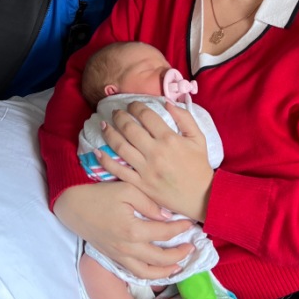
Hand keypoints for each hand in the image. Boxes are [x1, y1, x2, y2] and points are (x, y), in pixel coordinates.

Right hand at [54, 182, 194, 280]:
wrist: (73, 206)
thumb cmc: (100, 195)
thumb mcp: (127, 190)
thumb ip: (149, 204)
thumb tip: (166, 217)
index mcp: (132, 230)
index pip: (164, 233)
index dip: (181, 229)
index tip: (190, 223)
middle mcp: (127, 248)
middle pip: (161, 258)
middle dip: (180, 254)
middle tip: (192, 247)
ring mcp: (119, 256)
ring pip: (148, 273)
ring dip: (167, 271)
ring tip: (180, 265)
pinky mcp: (114, 258)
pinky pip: (135, 273)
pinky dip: (150, 275)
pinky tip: (159, 269)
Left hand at [97, 101, 213, 220]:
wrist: (201, 197)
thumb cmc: (199, 166)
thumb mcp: (198, 138)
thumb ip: (185, 118)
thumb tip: (167, 102)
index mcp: (169, 139)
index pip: (146, 116)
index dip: (136, 106)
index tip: (132, 104)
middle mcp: (155, 152)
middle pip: (130, 129)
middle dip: (119, 116)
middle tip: (115, 112)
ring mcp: (146, 169)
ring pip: (121, 147)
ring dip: (109, 133)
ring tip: (104, 125)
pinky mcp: (140, 184)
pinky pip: (119, 170)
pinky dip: (105, 160)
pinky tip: (97, 151)